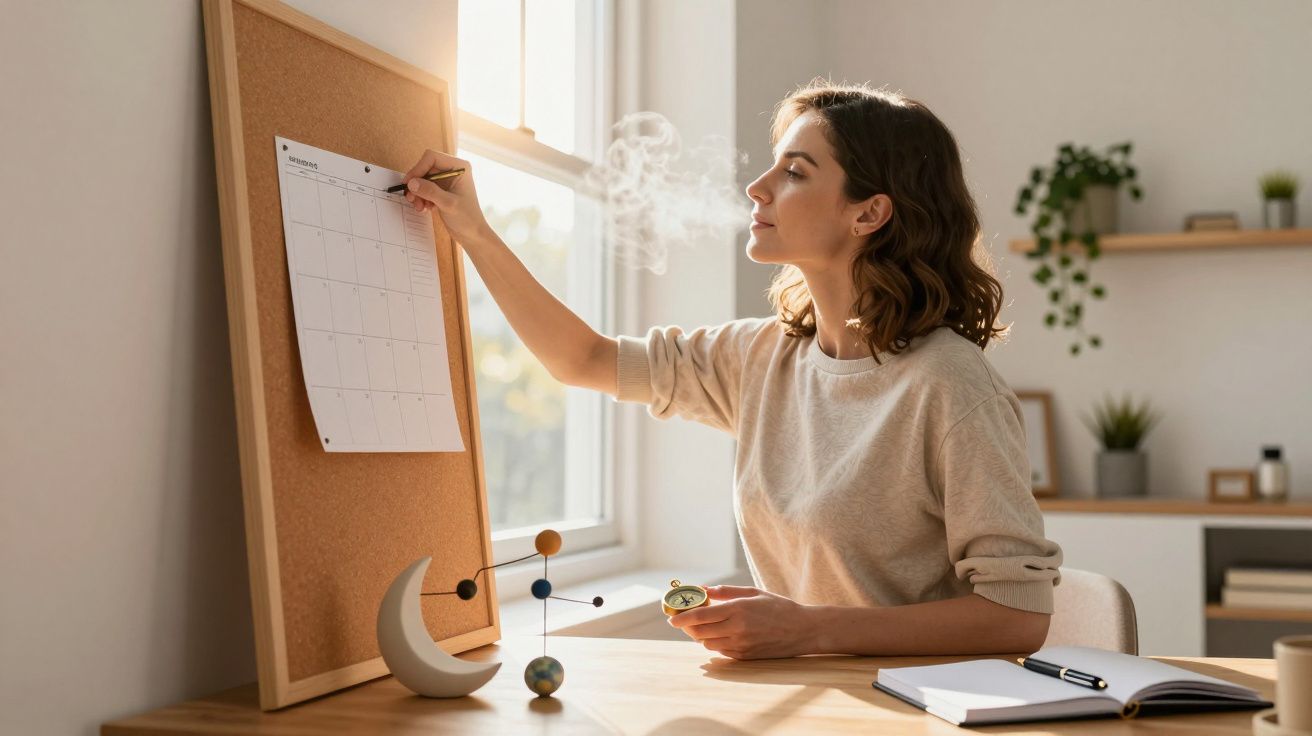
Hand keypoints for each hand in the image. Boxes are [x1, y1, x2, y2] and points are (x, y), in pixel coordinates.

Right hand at [402, 149, 492, 246]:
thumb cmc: (467, 219)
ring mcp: (446, 180)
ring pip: (423, 179)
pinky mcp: (441, 190)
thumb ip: (430, 191)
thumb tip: (411, 183)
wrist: (472, 234)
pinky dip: (421, 197)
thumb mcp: (448, 204)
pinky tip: (425, 208)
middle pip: (425, 168)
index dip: (418, 168)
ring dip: (418, 193)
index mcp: (460, 167)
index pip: (432, 158)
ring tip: (419, 207)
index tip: (409, 183)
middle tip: (411, 198)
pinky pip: (425, 188)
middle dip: (417, 184)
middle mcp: (452, 170)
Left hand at [667, 585, 816, 659]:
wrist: (803, 630)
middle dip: (689, 627)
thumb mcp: (753, 593)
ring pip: (708, 644)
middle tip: (686, 620)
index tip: (672, 618)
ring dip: (702, 635)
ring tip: (706, 626)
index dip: (683, 618)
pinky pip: (721, 651)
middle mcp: (737, 629)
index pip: (701, 615)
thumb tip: (704, 590)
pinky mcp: (745, 657)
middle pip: (700, 632)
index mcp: (738, 610)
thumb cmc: (779, 607)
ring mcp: (741, 645)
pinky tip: (721, 634)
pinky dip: (716, 643)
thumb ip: (726, 592)